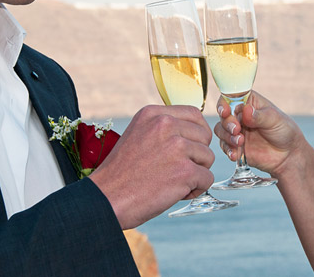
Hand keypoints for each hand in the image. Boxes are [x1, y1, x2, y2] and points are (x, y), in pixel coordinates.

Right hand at [89, 105, 214, 228]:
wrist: (105, 199)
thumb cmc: (121, 173)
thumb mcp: (138, 135)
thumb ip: (163, 128)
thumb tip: (195, 130)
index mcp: (153, 114)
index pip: (193, 113)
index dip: (196, 133)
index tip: (188, 148)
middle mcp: (165, 125)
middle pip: (204, 136)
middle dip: (196, 156)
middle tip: (176, 170)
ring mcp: (176, 147)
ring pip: (208, 158)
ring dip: (196, 173)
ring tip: (172, 181)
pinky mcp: (184, 171)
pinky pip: (207, 178)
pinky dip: (195, 189)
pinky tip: (175, 193)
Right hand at [214, 91, 306, 178]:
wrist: (288, 155)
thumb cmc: (284, 131)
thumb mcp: (275, 120)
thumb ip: (259, 116)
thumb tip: (246, 110)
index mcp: (249, 102)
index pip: (231, 98)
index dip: (224, 104)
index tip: (226, 111)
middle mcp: (240, 115)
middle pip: (223, 115)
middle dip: (227, 123)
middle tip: (237, 130)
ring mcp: (237, 130)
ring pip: (220, 130)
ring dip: (227, 136)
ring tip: (240, 142)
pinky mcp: (235, 146)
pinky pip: (224, 146)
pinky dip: (227, 150)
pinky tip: (235, 154)